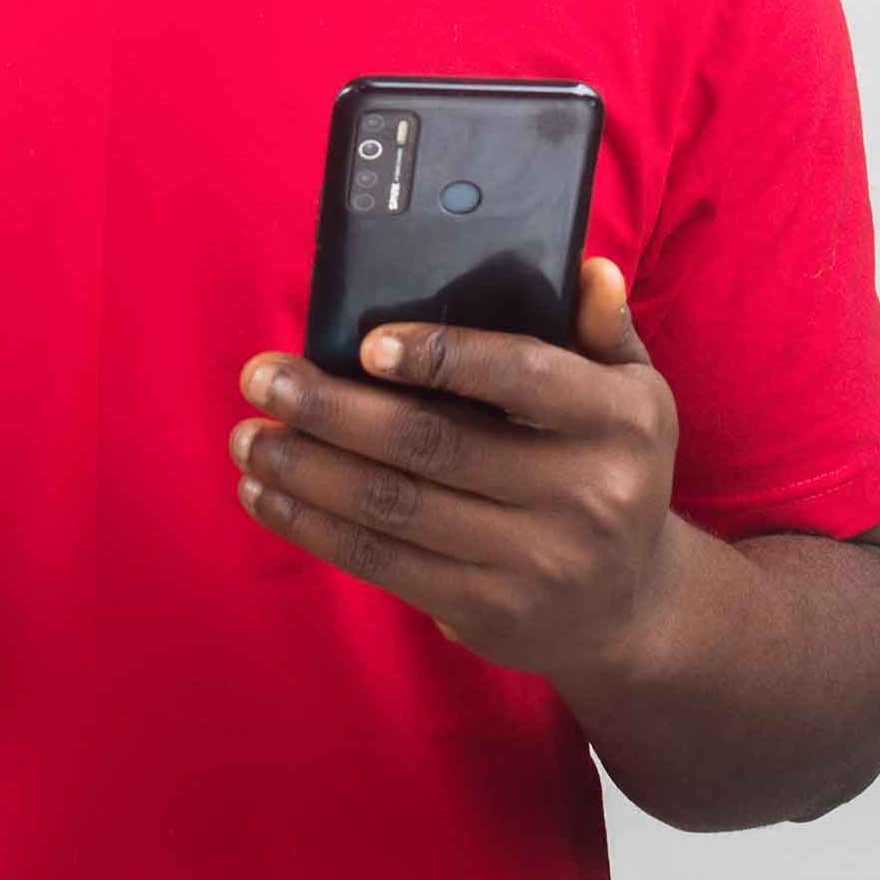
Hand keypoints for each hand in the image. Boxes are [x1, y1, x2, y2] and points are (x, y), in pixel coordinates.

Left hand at [229, 255, 683, 682]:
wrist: (631, 610)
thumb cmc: (610, 469)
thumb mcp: (631, 394)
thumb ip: (603, 328)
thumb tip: (589, 266)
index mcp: (615, 421)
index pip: (522, 375)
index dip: (442, 356)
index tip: (365, 343)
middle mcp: (582, 495)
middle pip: (432, 443)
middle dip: (331, 410)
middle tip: (261, 377)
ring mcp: (533, 562)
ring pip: (395, 506)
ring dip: (305, 470)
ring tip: (248, 437)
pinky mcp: (486, 613)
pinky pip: (384, 563)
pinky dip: (315, 527)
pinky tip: (267, 495)